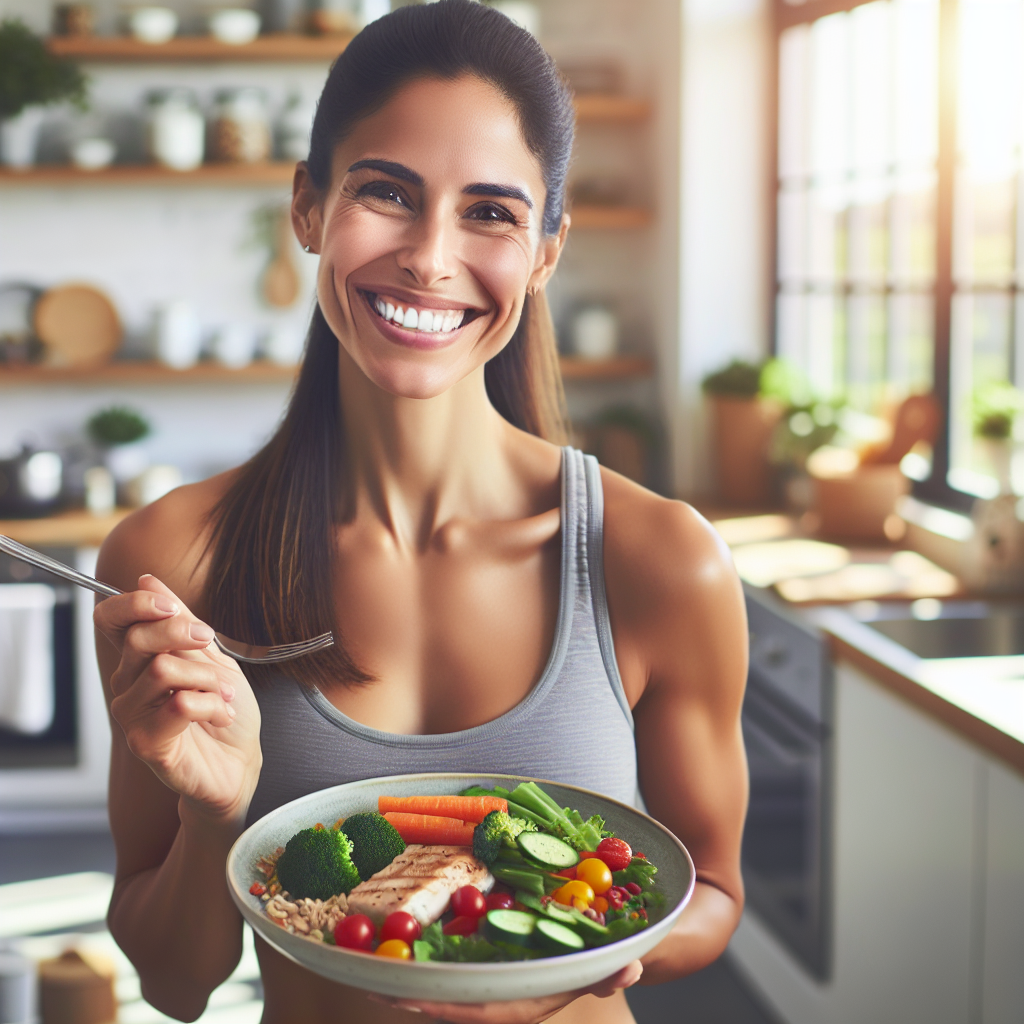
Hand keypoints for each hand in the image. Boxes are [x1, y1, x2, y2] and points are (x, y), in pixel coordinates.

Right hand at [94, 574, 261, 824]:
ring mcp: (132, 717)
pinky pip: (178, 705)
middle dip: (183, 633)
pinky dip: (212, 704)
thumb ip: (181, 620)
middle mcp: (126, 686)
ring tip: (226, 693)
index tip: (171, 605)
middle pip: (139, 639)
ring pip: (162, 670)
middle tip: (212, 643)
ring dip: (207, 676)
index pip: (110, 620)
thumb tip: (148, 579)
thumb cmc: (224, 709)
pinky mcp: (146, 744)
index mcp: (139, 659)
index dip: (134, 604)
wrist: (240, 762)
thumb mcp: (211, 656)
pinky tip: (221, 714)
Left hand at [369, 960, 641, 1023]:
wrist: (593, 954)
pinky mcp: (481, 960)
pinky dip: (420, 955)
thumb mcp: (607, 964)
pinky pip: (447, 960)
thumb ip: (615, 970)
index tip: (407, 1000)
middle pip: (445, 999)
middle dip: (408, 993)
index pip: (476, 1009)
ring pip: (441, 981)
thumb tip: (627, 969)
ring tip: (365, 962)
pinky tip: (395, 941)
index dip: (441, 1005)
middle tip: (368, 978)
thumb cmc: (594, 959)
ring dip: (406, 975)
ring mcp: (486, 978)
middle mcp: (497, 994)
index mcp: (521, 1001)